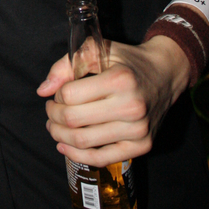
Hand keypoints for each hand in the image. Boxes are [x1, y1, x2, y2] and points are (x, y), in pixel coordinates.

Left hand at [36, 36, 190, 166]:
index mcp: (120, 79)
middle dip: (53, 116)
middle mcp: (132, 106)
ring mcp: (138, 130)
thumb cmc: (128, 62)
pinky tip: (65, 146)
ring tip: (55, 127)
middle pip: (74, 120)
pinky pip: (102, 158)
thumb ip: (66, 65)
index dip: (57, 94)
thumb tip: (43, 90)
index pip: (70, 95)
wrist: (166, 75)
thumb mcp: (98, 50)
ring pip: (84, 141)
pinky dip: (77, 155)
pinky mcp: (142, 146)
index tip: (59, 92)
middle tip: (51, 110)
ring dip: (60, 135)